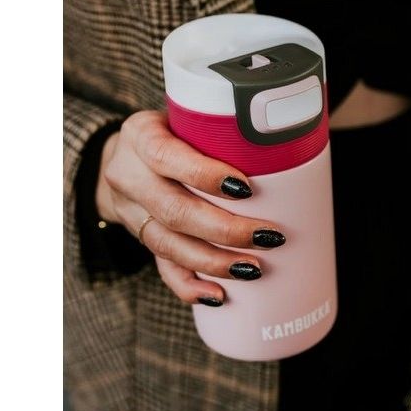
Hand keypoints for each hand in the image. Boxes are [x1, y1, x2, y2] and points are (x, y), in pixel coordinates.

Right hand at [96, 111, 285, 305]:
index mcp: (141, 136)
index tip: (246, 189)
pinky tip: (218, 295)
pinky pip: (161, 267)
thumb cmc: (173, 131)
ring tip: (253, 267)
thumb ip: (219, 126)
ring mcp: (130, 211)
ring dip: (214, 261)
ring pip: (168, 244)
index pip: (166, 156)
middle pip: (173, 210)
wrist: (123, 155)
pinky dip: (190, 285)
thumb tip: (286, 137)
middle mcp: (128, 175)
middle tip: (268, 236)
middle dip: (224, 229)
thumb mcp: (184, 116)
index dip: (204, 175)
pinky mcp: (139, 237)